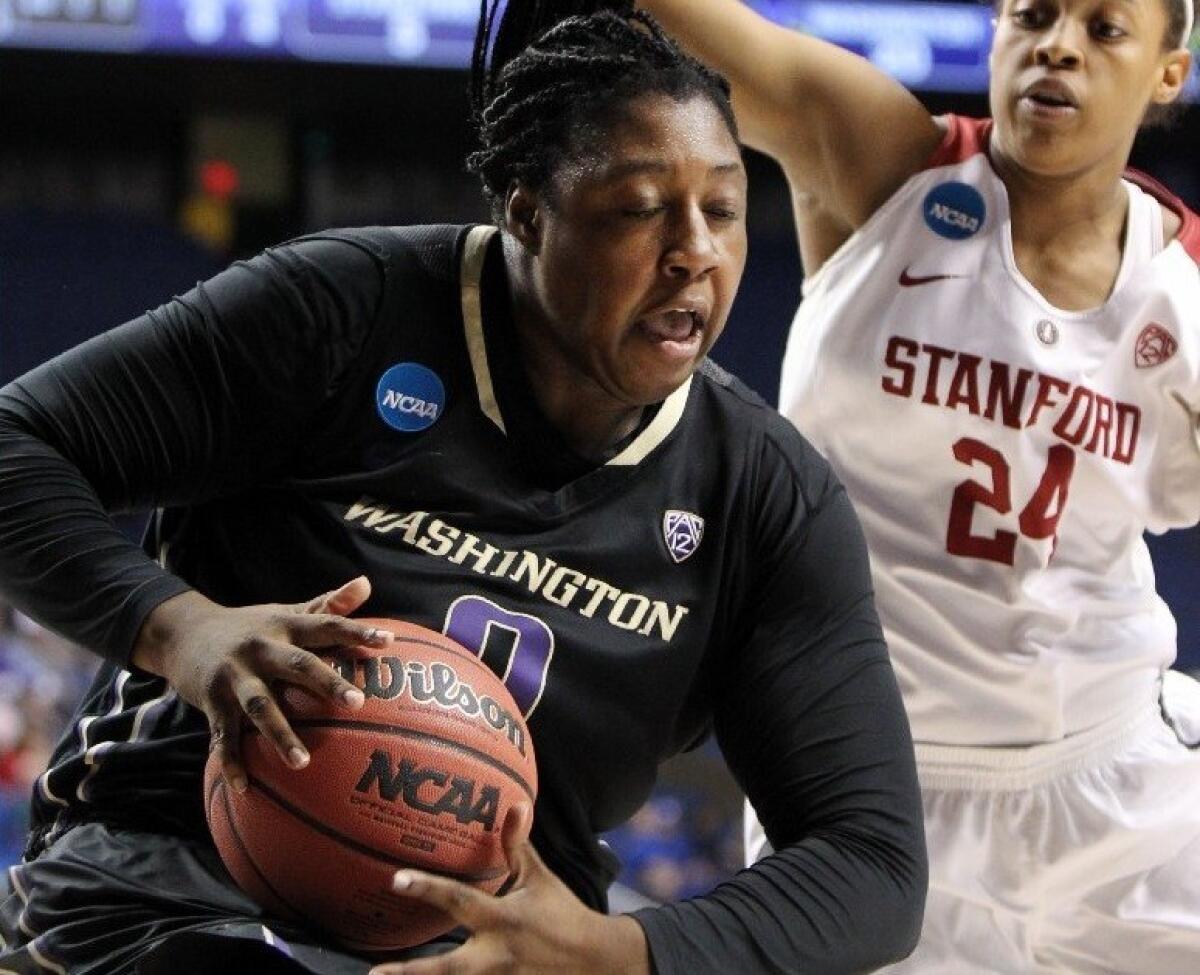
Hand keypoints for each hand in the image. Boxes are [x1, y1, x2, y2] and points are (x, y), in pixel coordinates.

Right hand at [132, 576, 391, 791]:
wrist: (182, 632)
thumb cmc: (251, 626)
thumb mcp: (286, 612)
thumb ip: (328, 604)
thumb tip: (366, 583)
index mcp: (285, 626)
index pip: (326, 625)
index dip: (356, 632)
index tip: (387, 642)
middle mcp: (261, 647)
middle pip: (298, 665)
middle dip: (326, 684)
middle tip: (357, 704)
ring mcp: (234, 675)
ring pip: (260, 707)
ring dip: (280, 735)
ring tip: (303, 763)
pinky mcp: (210, 701)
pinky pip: (223, 735)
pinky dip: (232, 762)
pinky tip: (245, 787)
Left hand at [369, 805, 649, 974]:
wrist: (594, 960)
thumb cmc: (562, 913)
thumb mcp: (539, 878)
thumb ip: (519, 847)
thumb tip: (516, 804)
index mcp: (503, 920)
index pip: (459, 901)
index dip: (427, 888)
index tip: (396, 879)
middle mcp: (495, 955)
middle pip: (446, 969)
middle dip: (410, 973)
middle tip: (375, 973)